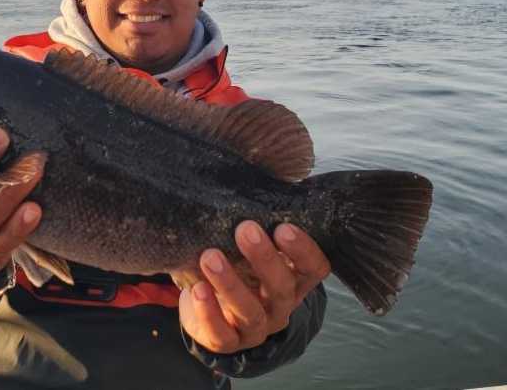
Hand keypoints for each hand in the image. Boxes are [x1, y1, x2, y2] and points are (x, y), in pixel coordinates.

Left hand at [179, 221, 330, 352]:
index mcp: (293, 281)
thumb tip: (252, 170)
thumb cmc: (237, 269)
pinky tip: (197, 290)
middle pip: (281, 288)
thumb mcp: (249, 250)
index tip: (283, 227)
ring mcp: (255, 328)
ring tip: (210, 256)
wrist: (211, 313)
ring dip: (230, 283)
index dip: (304, 250)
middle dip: (264, 258)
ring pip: (249, 311)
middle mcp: (279, 307)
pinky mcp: (227, 342)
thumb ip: (257, 223)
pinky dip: (208, 312)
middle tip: (245, 229)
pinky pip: (220, 333)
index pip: (315, 269)